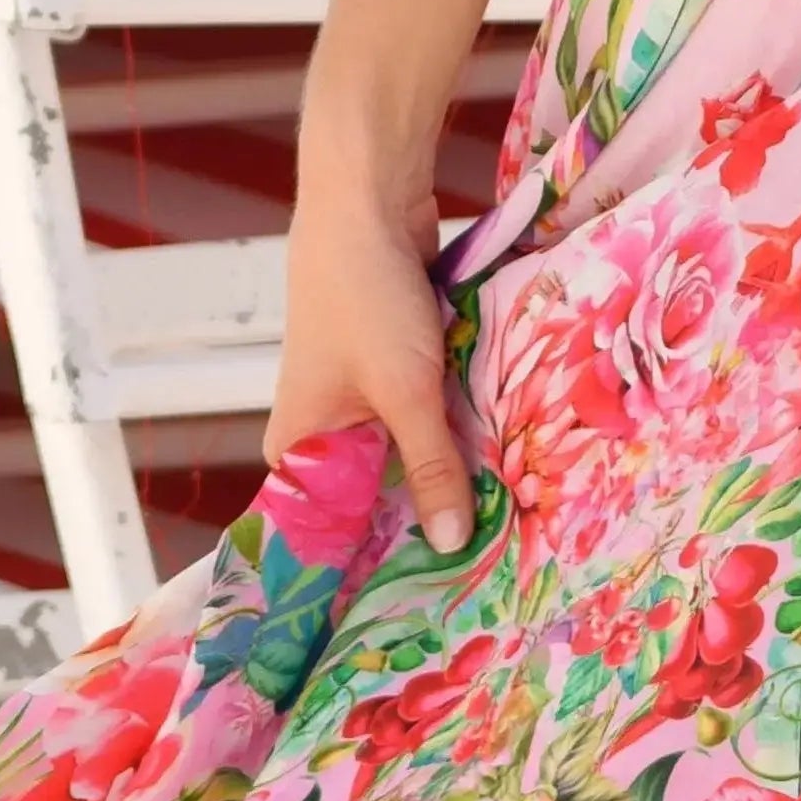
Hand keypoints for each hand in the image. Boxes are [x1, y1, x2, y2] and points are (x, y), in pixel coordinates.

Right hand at [269, 164, 475, 553]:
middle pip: (376, 496)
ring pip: (411, 455)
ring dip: (453, 473)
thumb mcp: (403, 392)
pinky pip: (430, 419)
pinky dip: (459, 431)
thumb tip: (455, 545)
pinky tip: (503, 467)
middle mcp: (322, 431)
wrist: (368, 196)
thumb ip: (432, 468)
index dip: (373, 564)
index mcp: (297, 447)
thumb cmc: (365, 295)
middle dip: (427, 520)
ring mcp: (361, 400)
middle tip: (485, 572)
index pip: (328, 530)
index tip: (426, 603)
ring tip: (503, 529)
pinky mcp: (397, 372)